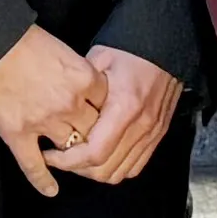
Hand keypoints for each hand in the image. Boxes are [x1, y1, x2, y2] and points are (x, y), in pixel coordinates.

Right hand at [0, 26, 106, 198]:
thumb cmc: (17, 35)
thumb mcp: (58, 47)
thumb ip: (73, 70)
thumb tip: (78, 84)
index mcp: (83, 77)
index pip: (107, 103)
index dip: (104, 110)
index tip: (102, 114)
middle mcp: (69, 103)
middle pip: (93, 130)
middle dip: (93, 136)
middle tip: (91, 140)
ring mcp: (43, 121)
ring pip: (69, 149)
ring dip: (71, 154)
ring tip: (70, 158)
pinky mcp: (16, 133)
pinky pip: (34, 165)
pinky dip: (43, 180)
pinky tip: (51, 190)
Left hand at [52, 47, 182, 185]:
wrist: (164, 45)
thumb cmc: (131, 50)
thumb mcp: (97, 61)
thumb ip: (80, 90)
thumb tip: (61, 114)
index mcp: (125, 107)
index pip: (95, 153)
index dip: (69, 161)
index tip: (52, 155)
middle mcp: (142, 125)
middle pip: (106, 170)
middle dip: (79, 169)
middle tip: (62, 157)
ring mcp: (153, 132)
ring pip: (121, 172)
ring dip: (97, 171)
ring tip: (80, 157)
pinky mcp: (158, 134)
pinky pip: (136, 165)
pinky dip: (117, 167)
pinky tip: (103, 156)